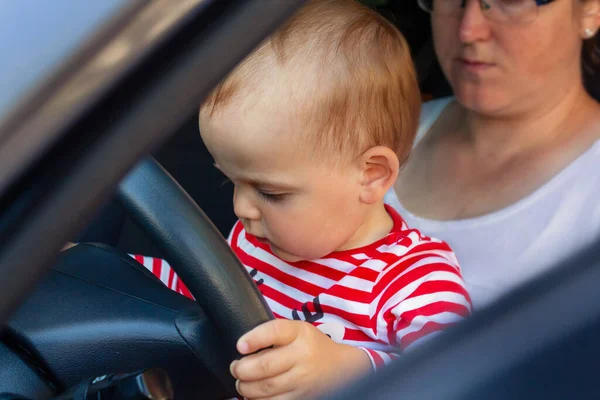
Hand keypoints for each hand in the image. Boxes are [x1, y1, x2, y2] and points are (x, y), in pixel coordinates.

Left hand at [230, 319, 371, 399]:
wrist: (340, 368)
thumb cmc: (310, 346)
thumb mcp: (297, 331)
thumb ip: (273, 335)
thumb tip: (242, 348)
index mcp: (300, 333)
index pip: (274, 331)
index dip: (254, 339)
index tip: (240, 346)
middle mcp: (303, 356)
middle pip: (265, 365)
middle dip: (242, 369)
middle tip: (235, 368)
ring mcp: (303, 380)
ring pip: (266, 389)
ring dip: (246, 388)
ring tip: (242, 383)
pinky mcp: (302, 398)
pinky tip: (253, 396)